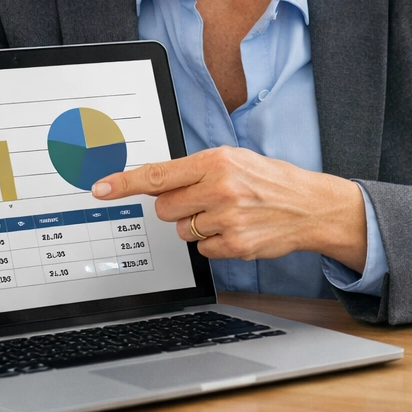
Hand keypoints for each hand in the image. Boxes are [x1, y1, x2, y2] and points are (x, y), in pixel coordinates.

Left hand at [91, 146, 368, 269]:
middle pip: (165, 208)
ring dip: (198, 226)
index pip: (159, 174)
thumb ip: (195, 170)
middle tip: (205, 201)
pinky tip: (236, 230)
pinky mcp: (235, 244)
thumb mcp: (234, 161)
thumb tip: (154, 183)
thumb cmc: (270, 181)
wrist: (310, 206)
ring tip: (227, 214)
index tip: (101, 188)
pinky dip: (215, 243)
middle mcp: (220, 188)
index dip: (124, 183)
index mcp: (216, 161)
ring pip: (182, 231)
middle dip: (178, 207)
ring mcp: (227, 218)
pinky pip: (203, 250)